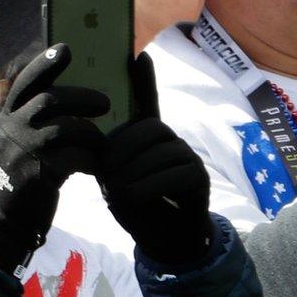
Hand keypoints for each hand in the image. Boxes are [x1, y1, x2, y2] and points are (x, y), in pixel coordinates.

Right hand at [0, 44, 107, 270]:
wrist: (4, 221)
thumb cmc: (20, 178)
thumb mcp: (18, 143)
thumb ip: (34, 120)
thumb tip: (72, 97)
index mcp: (7, 117)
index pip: (25, 81)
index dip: (45, 63)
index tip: (66, 49)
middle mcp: (11, 130)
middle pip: (51, 100)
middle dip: (82, 97)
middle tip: (105, 102)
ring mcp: (22, 152)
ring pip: (65, 128)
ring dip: (91, 133)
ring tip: (103, 142)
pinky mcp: (37, 175)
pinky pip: (74, 158)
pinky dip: (91, 160)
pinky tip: (98, 166)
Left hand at [97, 54, 212, 266]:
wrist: (162, 241)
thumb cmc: (137, 206)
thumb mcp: (115, 180)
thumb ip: (110, 160)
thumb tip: (97, 147)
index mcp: (149, 139)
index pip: (149, 102)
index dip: (145, 81)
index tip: (140, 56)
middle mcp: (171, 141)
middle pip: (150, 129)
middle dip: (123, 150)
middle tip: (105, 174)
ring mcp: (188, 157)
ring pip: (161, 152)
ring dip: (133, 173)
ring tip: (115, 192)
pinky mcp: (199, 179)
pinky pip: (174, 173)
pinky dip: (148, 186)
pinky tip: (133, 196)